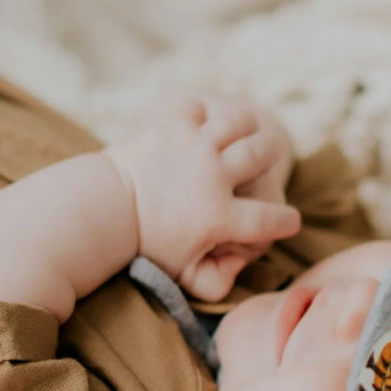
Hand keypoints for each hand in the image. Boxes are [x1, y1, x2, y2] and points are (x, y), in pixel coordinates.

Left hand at [104, 94, 299, 299]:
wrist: (101, 209)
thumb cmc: (145, 246)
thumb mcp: (183, 275)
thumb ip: (217, 283)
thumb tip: (242, 272)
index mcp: (220, 217)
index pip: (271, 220)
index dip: (286, 222)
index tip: (289, 222)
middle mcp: (214, 176)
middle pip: (262, 154)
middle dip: (272, 156)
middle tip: (268, 160)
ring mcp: (194, 145)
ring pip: (239, 122)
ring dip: (246, 128)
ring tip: (246, 134)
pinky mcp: (173, 123)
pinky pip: (202, 107)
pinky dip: (206, 114)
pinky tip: (206, 125)